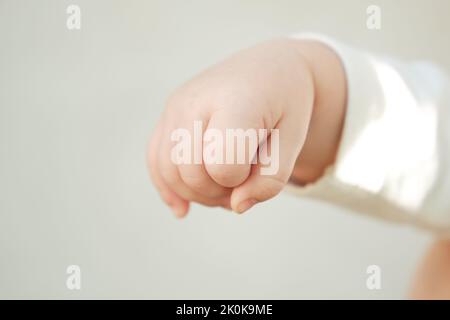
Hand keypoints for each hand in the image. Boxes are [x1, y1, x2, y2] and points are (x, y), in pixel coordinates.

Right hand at [147, 38, 345, 216]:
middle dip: (217, 192)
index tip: (259, 163)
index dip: (242, 178)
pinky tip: (183, 209)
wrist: (269, 67)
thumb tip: (237, 206)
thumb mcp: (295, 140)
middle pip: (189, 171)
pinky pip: (155, 159)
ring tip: (225, 187)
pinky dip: (168, 187)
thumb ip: (271, 178)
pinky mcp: (169, 112)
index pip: (222, 164)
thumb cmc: (286, 103)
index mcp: (236, 101)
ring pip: (168, 170)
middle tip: (244, 183)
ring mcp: (177, 105)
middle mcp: (197, 100)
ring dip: (197, 193)